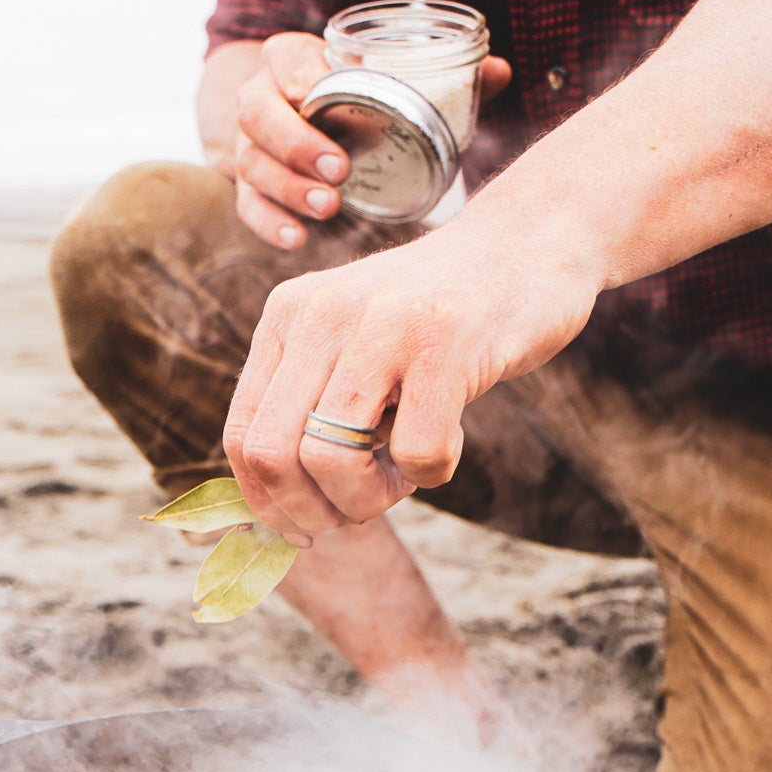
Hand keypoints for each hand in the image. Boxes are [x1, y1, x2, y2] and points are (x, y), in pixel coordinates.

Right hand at [203, 34, 513, 252]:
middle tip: (339, 170)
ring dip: (289, 189)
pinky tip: (298, 239)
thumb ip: (438, 75)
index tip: (319, 94)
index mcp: (289, 59)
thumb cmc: (349, 94)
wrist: (290, 116)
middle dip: (296, 143)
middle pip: (258, 117)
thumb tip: (500, 72)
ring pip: (252, 166)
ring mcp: (251, 148)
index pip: (283, 60)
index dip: (297, 77)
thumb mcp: (384, 75)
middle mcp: (261, 100)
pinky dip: (271, 225)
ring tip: (329, 208)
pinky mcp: (250, 189)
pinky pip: (249, 208)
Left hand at [222, 209, 600, 543]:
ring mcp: (381, 323)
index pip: (241, 435)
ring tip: (407, 473)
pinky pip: (415, 453)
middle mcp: (320, 313)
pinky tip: (452, 440)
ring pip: (329, 459)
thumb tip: (279, 514)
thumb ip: (311, 407)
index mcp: (287, 316)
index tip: (306, 527)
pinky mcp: (443, 341)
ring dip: (369, 498)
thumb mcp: (355, 348)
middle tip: (362, 505)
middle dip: (314, 510)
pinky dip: (433, 472)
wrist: (530, 244)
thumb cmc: (439, 321)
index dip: (268, 502)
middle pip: (273, 456)